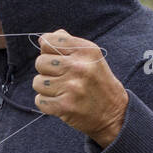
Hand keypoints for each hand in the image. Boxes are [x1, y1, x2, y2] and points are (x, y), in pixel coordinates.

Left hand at [33, 30, 128, 146]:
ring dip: (46, 88)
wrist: (114, 113)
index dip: (47, 49)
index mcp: (86, 51)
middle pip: (40, 62)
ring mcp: (72, 87)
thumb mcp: (91, 57)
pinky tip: (61, 102)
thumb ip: (68, 44)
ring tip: (62, 91)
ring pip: (38, 82)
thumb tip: (44, 39)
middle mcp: (79, 67)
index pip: (51, 40)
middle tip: (61, 77)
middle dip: (46, 70)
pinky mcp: (65, 106)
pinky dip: (46, 103)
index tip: (54, 56)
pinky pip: (39, 100)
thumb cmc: (98, 82)